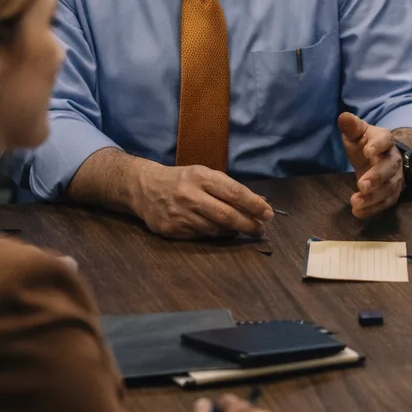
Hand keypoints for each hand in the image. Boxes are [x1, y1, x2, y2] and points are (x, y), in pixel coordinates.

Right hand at [137, 165, 272, 238]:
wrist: (144, 188)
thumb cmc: (181, 180)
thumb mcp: (203, 175)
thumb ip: (229, 188)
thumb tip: (259, 202)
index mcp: (200, 176)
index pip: (234, 192)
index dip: (254, 204)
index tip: (268, 213)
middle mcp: (189, 195)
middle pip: (227, 215)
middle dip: (248, 224)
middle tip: (260, 229)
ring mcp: (180, 214)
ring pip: (215, 229)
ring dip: (232, 231)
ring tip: (241, 229)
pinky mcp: (172, 229)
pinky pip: (201, 236)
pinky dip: (215, 235)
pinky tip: (220, 231)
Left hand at [337, 112, 402, 217]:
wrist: (380, 157)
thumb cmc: (365, 143)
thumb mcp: (357, 132)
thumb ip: (351, 126)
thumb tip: (343, 117)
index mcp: (385, 140)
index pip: (385, 140)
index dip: (378, 145)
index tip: (367, 151)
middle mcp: (393, 159)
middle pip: (389, 168)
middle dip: (376, 178)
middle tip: (361, 185)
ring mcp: (395, 177)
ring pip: (389, 188)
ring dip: (373, 197)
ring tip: (355, 203)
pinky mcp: (392, 192)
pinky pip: (386, 202)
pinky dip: (374, 209)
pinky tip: (358, 212)